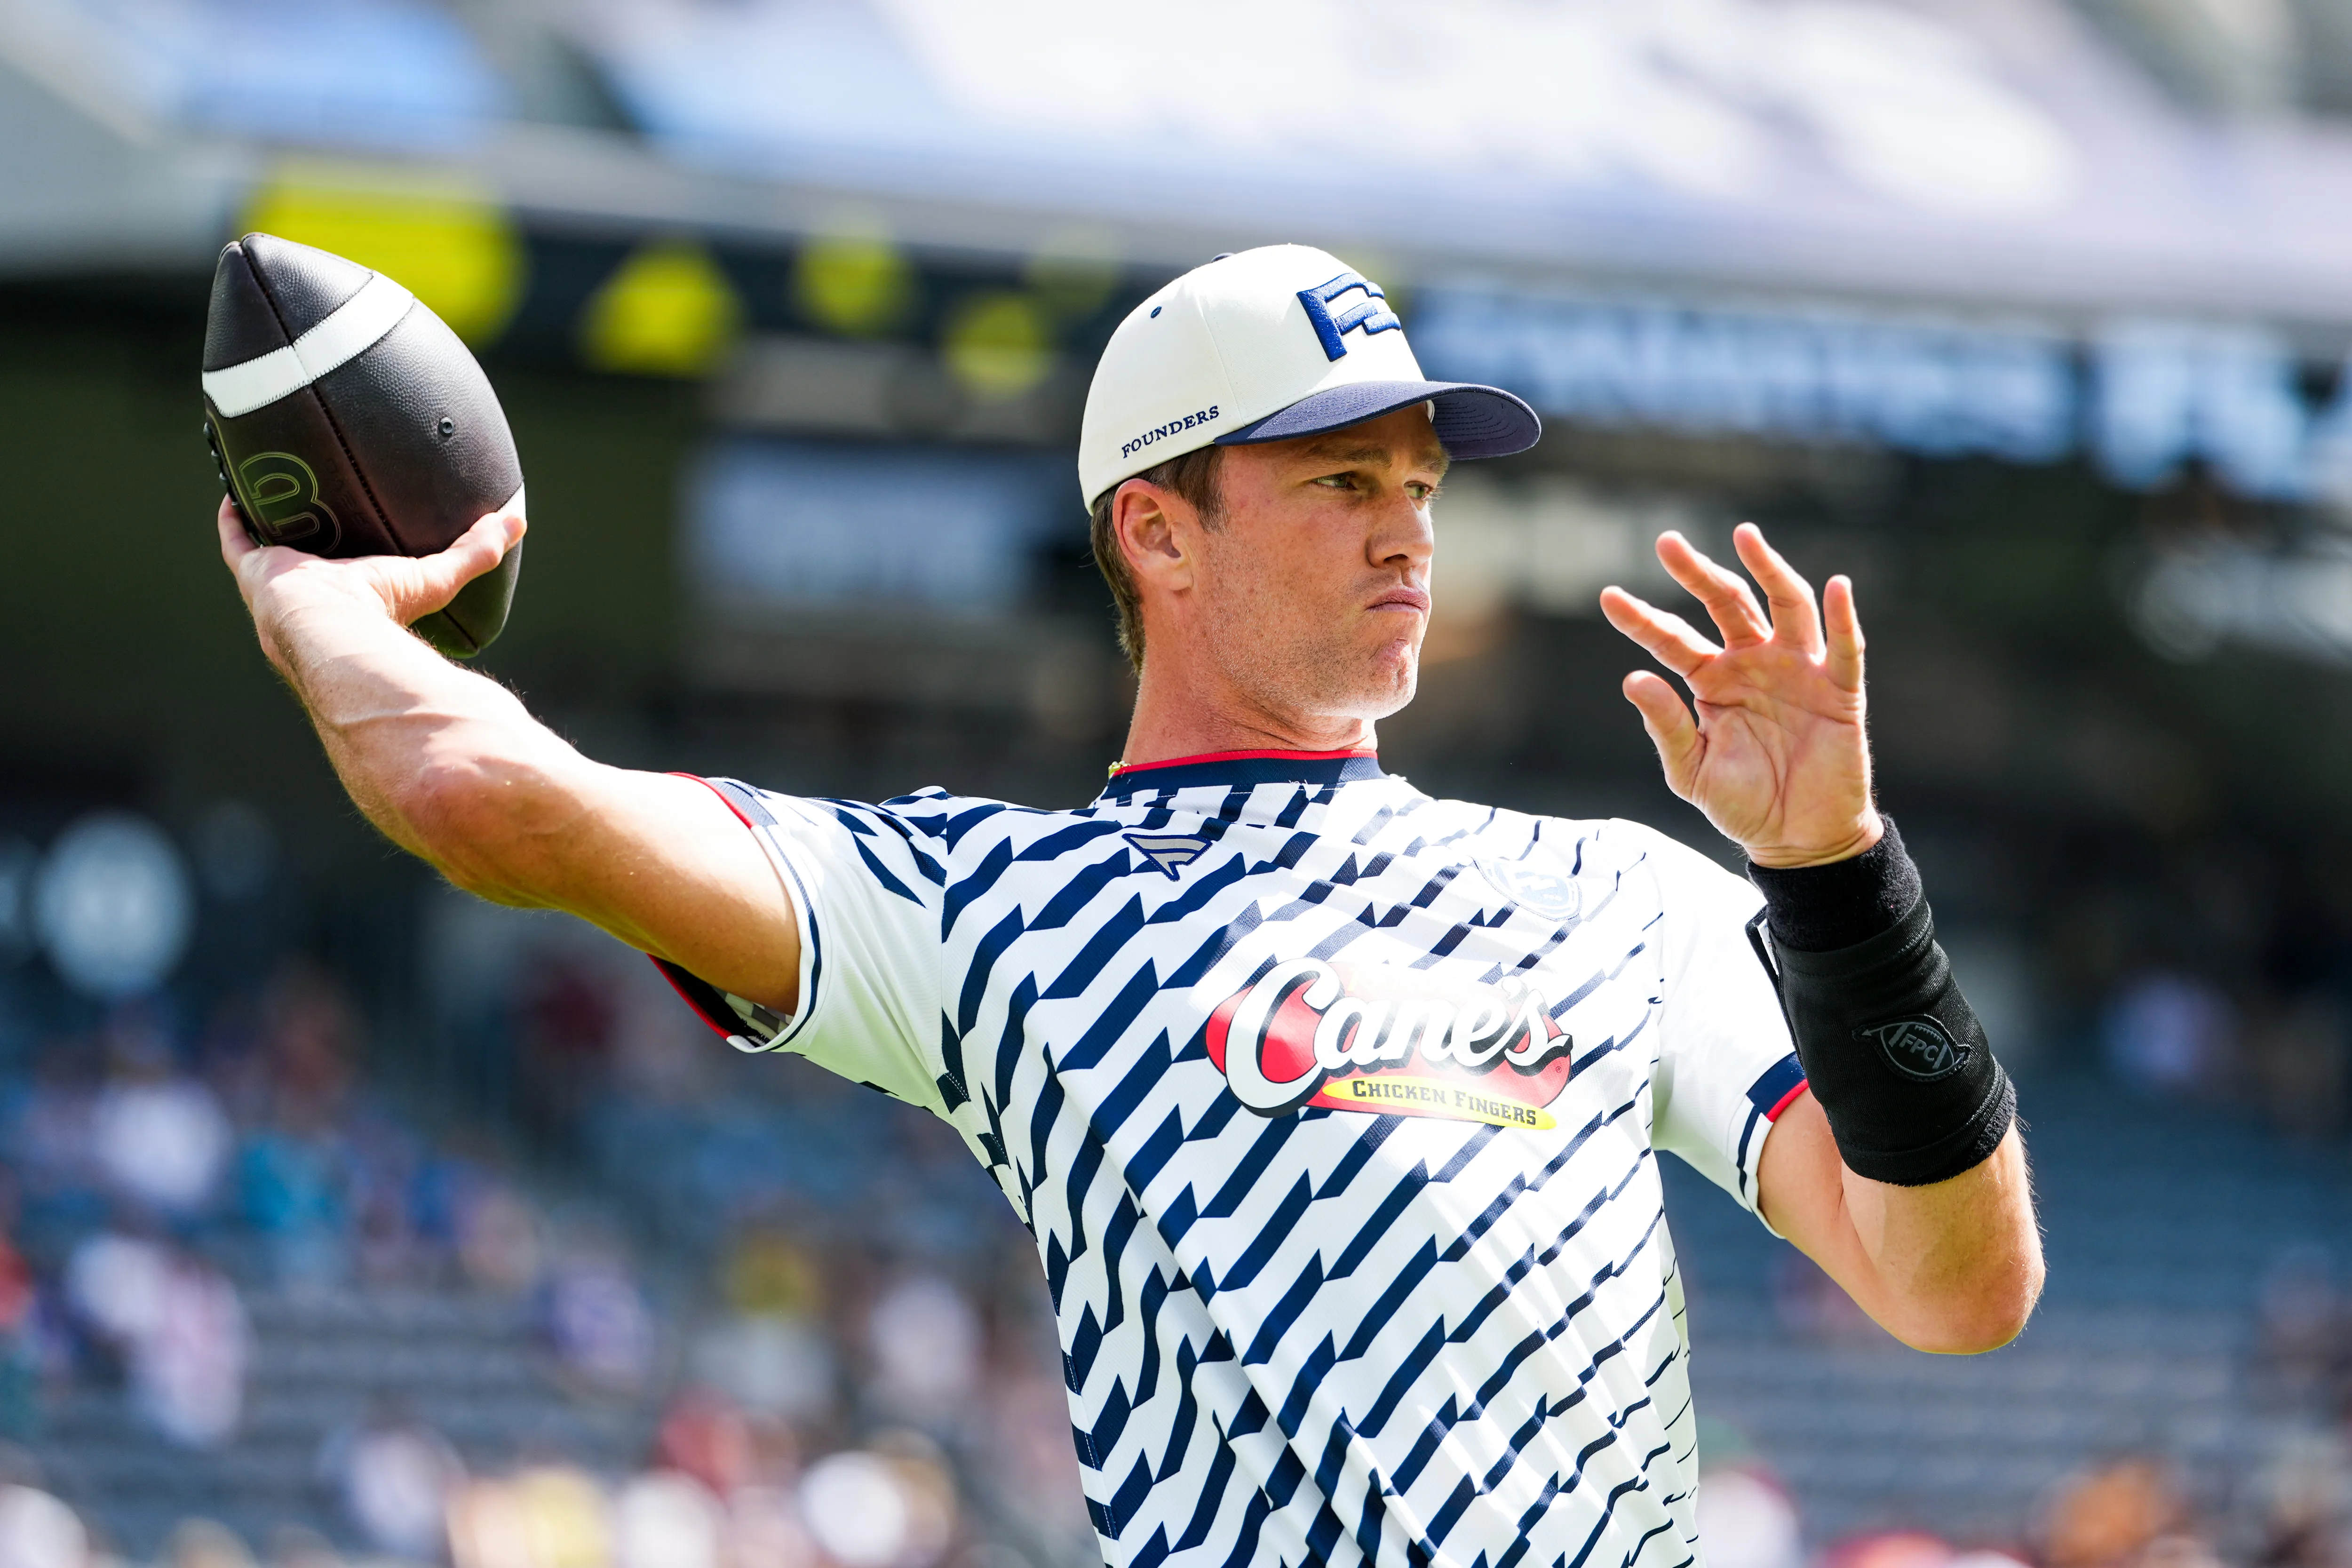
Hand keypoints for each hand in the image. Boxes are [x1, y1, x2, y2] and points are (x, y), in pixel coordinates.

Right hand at [217, 497, 524, 668]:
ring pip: (270, 547)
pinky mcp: (254, 571)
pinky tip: (236, 486)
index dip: (350, 554)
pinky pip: (237, 540)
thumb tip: (518, 520)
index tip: (354, 526)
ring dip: (271, 519)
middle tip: (312, 498)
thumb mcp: (437, 577)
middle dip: (308, 534)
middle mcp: (311, 596)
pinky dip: (234, 515)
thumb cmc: (383, 613)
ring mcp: (278, 585)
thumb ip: (477, 552)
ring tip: (273, 485)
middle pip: (309, 560)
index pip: (349, 578)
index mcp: (350, 600)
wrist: (331, 631)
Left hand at [1600, 523, 1880, 867]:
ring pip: (1785, 606)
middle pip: (1725, 604)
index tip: (1607, 597)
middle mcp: (1752, 664)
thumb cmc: (1742, 804)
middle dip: (1697, 573)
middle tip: (1666, 542)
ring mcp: (1797, 671)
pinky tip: (1837, 587)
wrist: (1797, 839)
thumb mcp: (1691, 771)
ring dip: (1768, 569)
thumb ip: (1667, 726)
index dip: (1641, 619)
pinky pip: (1845, 648)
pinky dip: (1843, 617)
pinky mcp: (1839, 691)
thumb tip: (1633, 678)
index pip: (1672, 639)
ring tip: (1744, 536)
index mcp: (1712, 681)